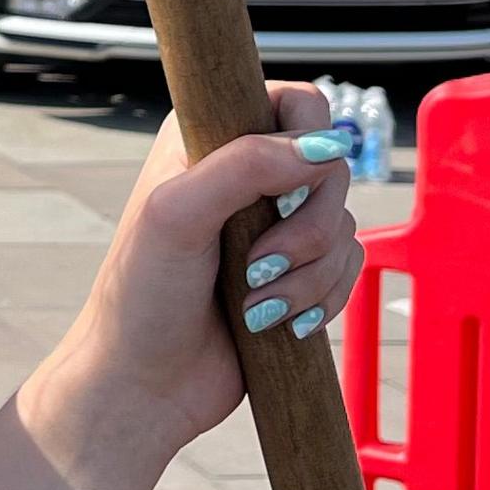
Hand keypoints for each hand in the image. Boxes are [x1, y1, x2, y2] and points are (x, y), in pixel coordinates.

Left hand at [43, 83, 365, 465]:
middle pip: (333, 171)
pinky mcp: (296, 273)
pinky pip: (348, 269)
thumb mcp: (177, 215)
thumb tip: (327, 149)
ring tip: (255, 307)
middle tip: (257, 267)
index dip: (309, 141)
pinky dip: (322, 299)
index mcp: (210, 137)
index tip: (285, 191)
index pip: (297, 103)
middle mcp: (247, 174)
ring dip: (308, 276)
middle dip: (307, 230)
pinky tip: (279, 323)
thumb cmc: (142, 295)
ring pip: (344, 227)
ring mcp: (275, 225)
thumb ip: (246, 166)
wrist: (146, 385)